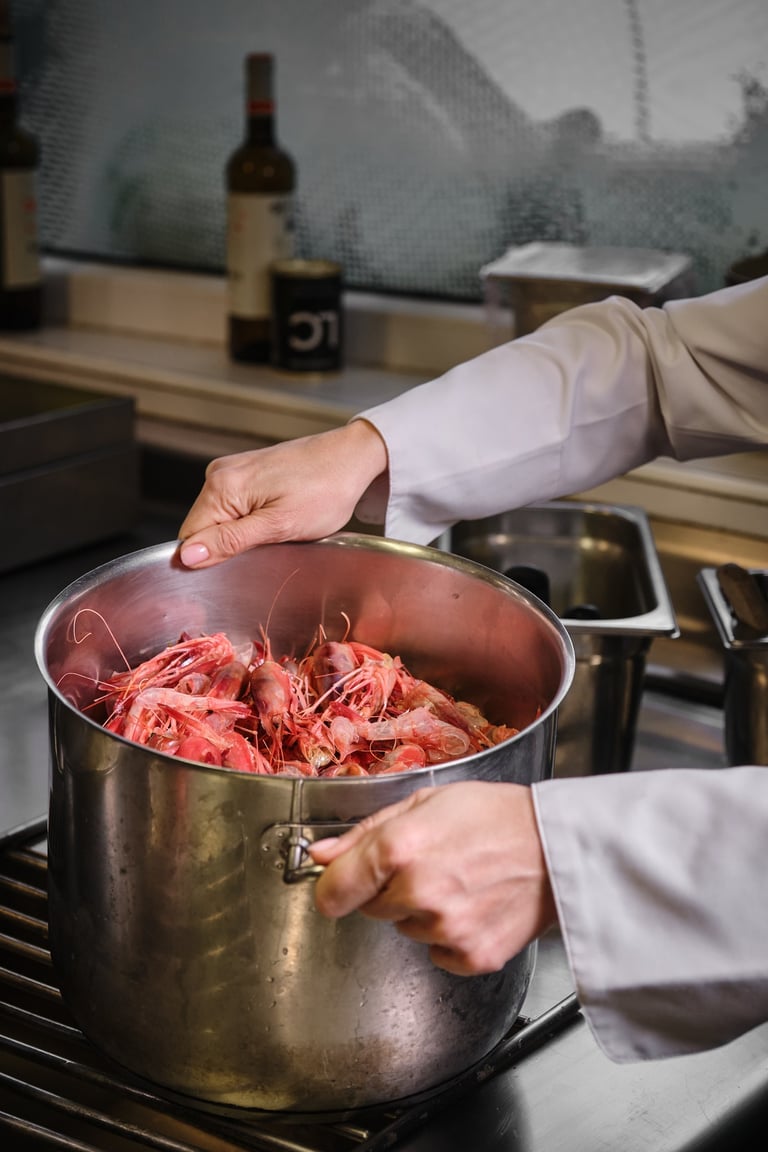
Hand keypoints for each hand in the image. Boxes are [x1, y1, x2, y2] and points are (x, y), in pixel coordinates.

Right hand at [177, 420, 387, 567]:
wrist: (352, 458)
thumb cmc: (326, 489)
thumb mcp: (279, 526)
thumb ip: (229, 541)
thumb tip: (187, 556)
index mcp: (221, 486)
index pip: (189, 538)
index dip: (209, 559)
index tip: (241, 563)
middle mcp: (219, 473)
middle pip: (203, 529)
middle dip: (227, 546)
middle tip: (267, 545)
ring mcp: (232, 470)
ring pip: (218, 521)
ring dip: (242, 535)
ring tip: (276, 529)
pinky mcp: (246, 472)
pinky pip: (233, 508)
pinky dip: (250, 521)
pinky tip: (275, 518)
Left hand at [310, 781, 557, 975]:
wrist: (558, 845)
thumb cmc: (495, 814)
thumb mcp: (425, 802)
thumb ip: (365, 832)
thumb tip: (321, 855)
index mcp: (401, 848)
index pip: (334, 890)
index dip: (334, 886)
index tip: (340, 884)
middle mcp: (419, 892)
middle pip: (372, 909)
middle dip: (390, 888)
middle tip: (430, 863)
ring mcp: (447, 929)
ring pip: (407, 930)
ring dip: (422, 911)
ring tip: (461, 879)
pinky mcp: (472, 956)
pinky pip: (439, 952)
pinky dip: (450, 936)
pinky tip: (475, 905)